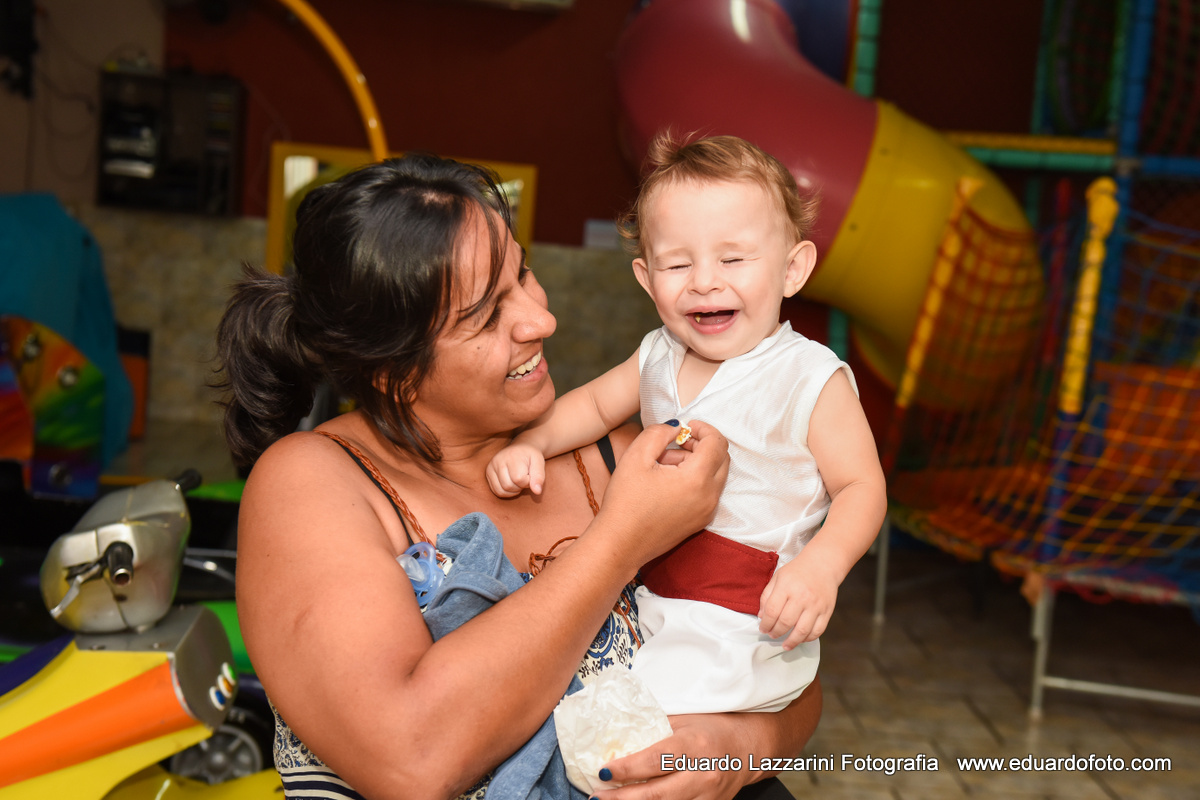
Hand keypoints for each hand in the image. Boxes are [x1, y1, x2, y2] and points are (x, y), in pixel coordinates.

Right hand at [485, 443, 546, 496]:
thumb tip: (537, 492)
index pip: (519, 479)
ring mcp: (491, 467)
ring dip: (513, 491)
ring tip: (518, 480)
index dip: (527, 481)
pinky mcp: (488, 473)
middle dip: (520, 486)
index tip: (530, 474)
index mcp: (511, 456)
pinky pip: (496, 491)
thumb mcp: (539, 462)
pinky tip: (512, 484)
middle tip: (524, 477)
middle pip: (508, 486)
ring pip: (501, 491)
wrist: (521, 448)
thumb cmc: (531, 456)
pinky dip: (506, 492)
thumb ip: (539, 477)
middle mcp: (498, 460)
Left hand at [593, 713, 748, 799]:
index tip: (605, 771)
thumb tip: (619, 737)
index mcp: (695, 746)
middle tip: (599, 796)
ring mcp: (708, 796)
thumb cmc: (715, 729)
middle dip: (623, 798)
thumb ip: (655, 729)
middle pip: (657, 794)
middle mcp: (703, 774)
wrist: (749, 749)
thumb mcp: (685, 721)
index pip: (655, 761)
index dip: (627, 768)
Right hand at [597, 420, 728, 565]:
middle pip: (722, 458)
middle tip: (676, 443)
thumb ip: (659, 432)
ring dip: (697, 462)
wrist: (620, 544)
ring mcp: (707, 511)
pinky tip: (669, 482)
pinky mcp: (700, 521)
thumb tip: (676, 428)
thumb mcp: (636, 456)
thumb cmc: (625, 503)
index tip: (685, 427)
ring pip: (715, 475)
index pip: (717, 442)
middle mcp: (709, 496)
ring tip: (665, 464)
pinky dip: (696, 479)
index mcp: (697, 479)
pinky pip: (708, 492)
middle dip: (702, 444)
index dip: (703, 428)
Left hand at [757, 556, 838, 647]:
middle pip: (786, 622)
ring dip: (792, 641)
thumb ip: (767, 596)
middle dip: (776, 633)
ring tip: (785, 644)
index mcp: (786, 587)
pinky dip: (808, 639)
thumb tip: (761, 617)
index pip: (772, 611)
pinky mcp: (827, 611)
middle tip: (772, 635)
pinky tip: (800, 639)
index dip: (765, 624)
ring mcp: (816, 605)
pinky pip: (817, 631)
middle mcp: (802, 597)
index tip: (763, 629)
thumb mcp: (777, 577)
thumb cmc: (797, 571)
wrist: (822, 564)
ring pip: (802, 631)